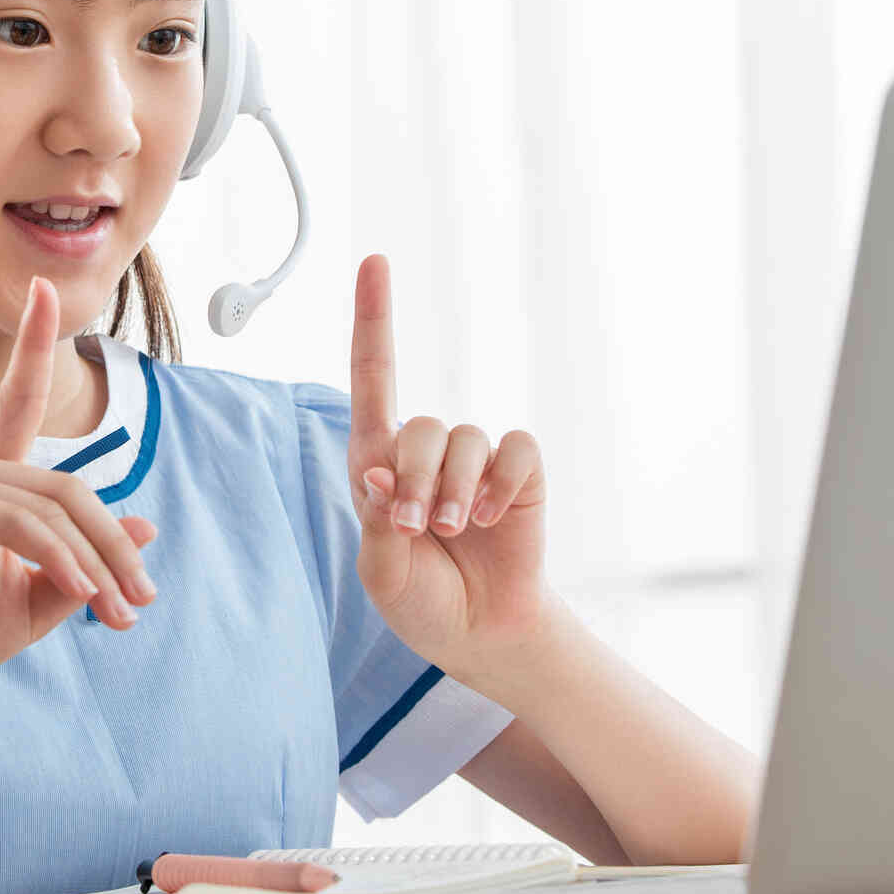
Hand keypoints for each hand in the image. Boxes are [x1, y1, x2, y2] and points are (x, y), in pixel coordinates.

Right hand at [0, 275, 157, 706]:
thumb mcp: (32, 602)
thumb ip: (81, 565)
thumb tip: (144, 525)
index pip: (16, 399)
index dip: (31, 341)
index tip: (45, 287)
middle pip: (71, 488)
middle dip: (115, 546)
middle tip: (140, 601)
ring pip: (53, 508)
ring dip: (96, 563)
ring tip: (116, 612)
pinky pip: (22, 523)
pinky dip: (60, 558)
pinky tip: (80, 591)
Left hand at [348, 253, 548, 679]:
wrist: (480, 633)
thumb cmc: (421, 601)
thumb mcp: (381, 573)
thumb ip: (376, 522)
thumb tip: (379, 471)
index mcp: (378, 462)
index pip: (373, 376)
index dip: (374, 317)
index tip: (375, 260)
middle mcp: (424, 450)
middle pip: (417, 425)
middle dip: (415, 480)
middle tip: (417, 529)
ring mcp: (475, 458)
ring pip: (463, 439)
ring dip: (456, 491)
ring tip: (457, 532)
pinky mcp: (519, 473)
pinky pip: (514, 449)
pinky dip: (501, 483)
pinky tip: (494, 518)